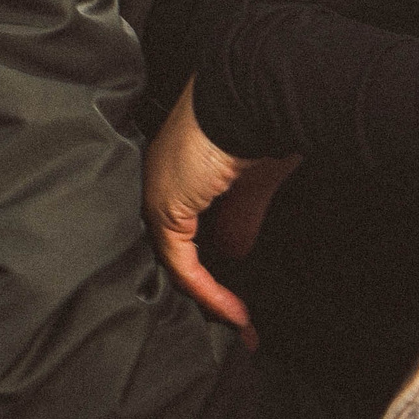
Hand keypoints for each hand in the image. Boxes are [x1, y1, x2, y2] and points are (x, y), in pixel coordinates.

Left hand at [144, 80, 293, 345]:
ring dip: (211, 299)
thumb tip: (236, 253)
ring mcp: (158, 194)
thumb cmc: (260, 120)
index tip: (240, 293)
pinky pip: (183, 265)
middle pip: (178, 249)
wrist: (251, 91)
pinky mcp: (166, 208)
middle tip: (238, 322)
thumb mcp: (254, 181)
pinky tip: (233, 312)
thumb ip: (240, 218)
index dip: (213, 265)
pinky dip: (208, 293)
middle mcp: (161, 180)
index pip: (188, 227)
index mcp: (180, 168)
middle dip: (209, 291)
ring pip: (177, 262)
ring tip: (240, 326)